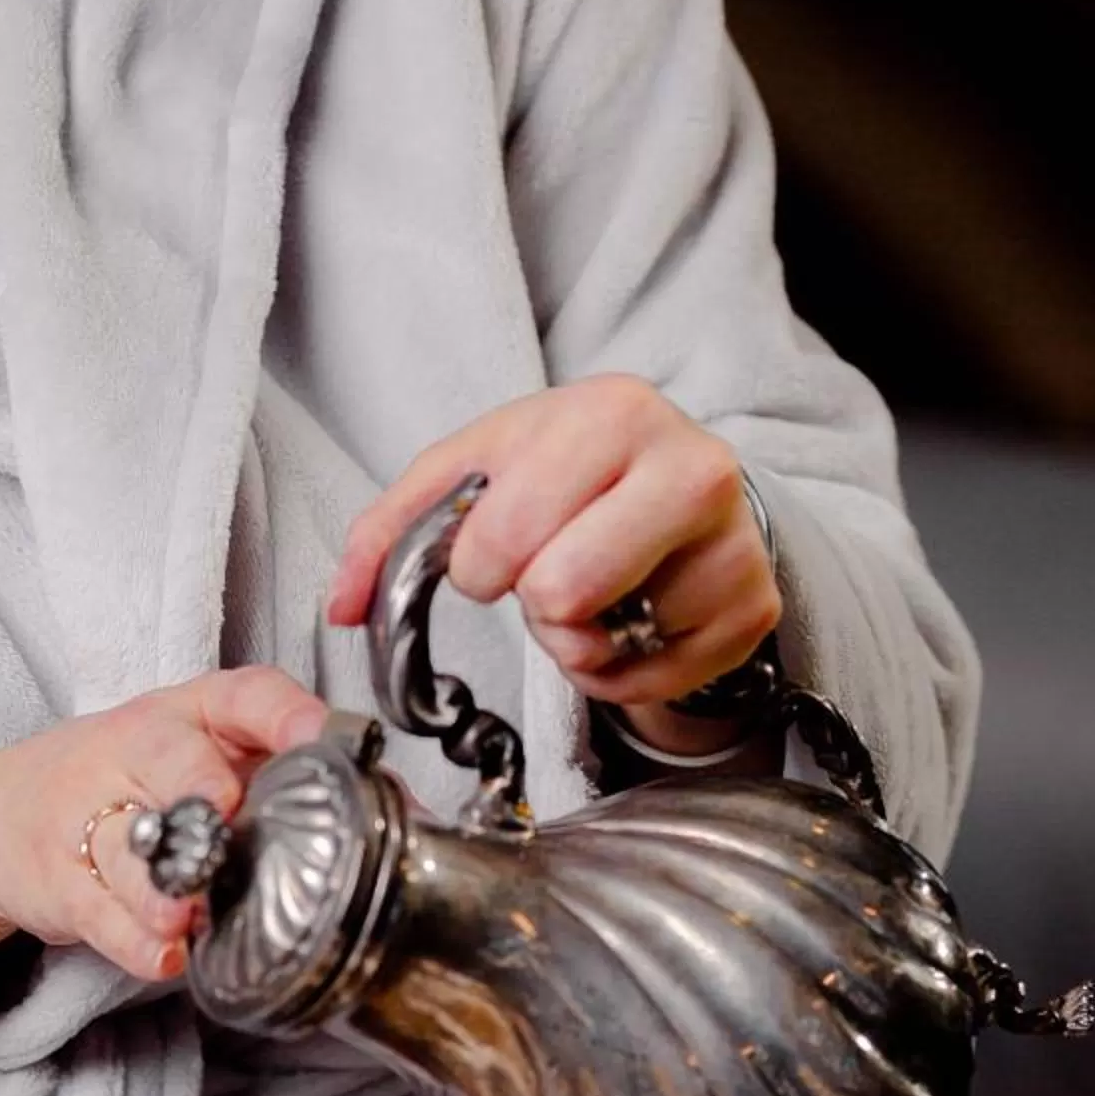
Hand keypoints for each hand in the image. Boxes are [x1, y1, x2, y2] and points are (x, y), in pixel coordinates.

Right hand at [0, 667, 325, 1071]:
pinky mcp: (59, 883)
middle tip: (226, 814)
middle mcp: (132, 754)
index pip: (240, 695)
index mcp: (184, 716)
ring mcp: (86, 817)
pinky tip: (164, 955)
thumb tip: (393, 809)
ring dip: (160, 882)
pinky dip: (132, 939)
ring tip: (188, 909)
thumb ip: (274, 774)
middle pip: (164, 758)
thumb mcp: (194, 757)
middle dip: (196, 783)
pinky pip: (97, 913)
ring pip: (126, 846)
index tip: (319, 736)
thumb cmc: (126, 787)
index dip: (281, 713)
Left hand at [327, 380, 780, 740]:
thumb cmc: (570, 477)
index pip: (503, 536)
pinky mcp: (751, 607)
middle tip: (551, 573)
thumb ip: (393, 530)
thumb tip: (343, 606)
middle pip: (560, 592)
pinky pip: (650, 681)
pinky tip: (635, 620)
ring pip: (605, 644)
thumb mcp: (477, 473)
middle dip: (532, 602)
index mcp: (609, 413)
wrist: (681, 487)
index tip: (501, 548)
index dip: (481, 565)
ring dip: (577, 641)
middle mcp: (688, 466)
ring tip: (597, 594)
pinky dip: (624, 669)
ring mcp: (731, 541)